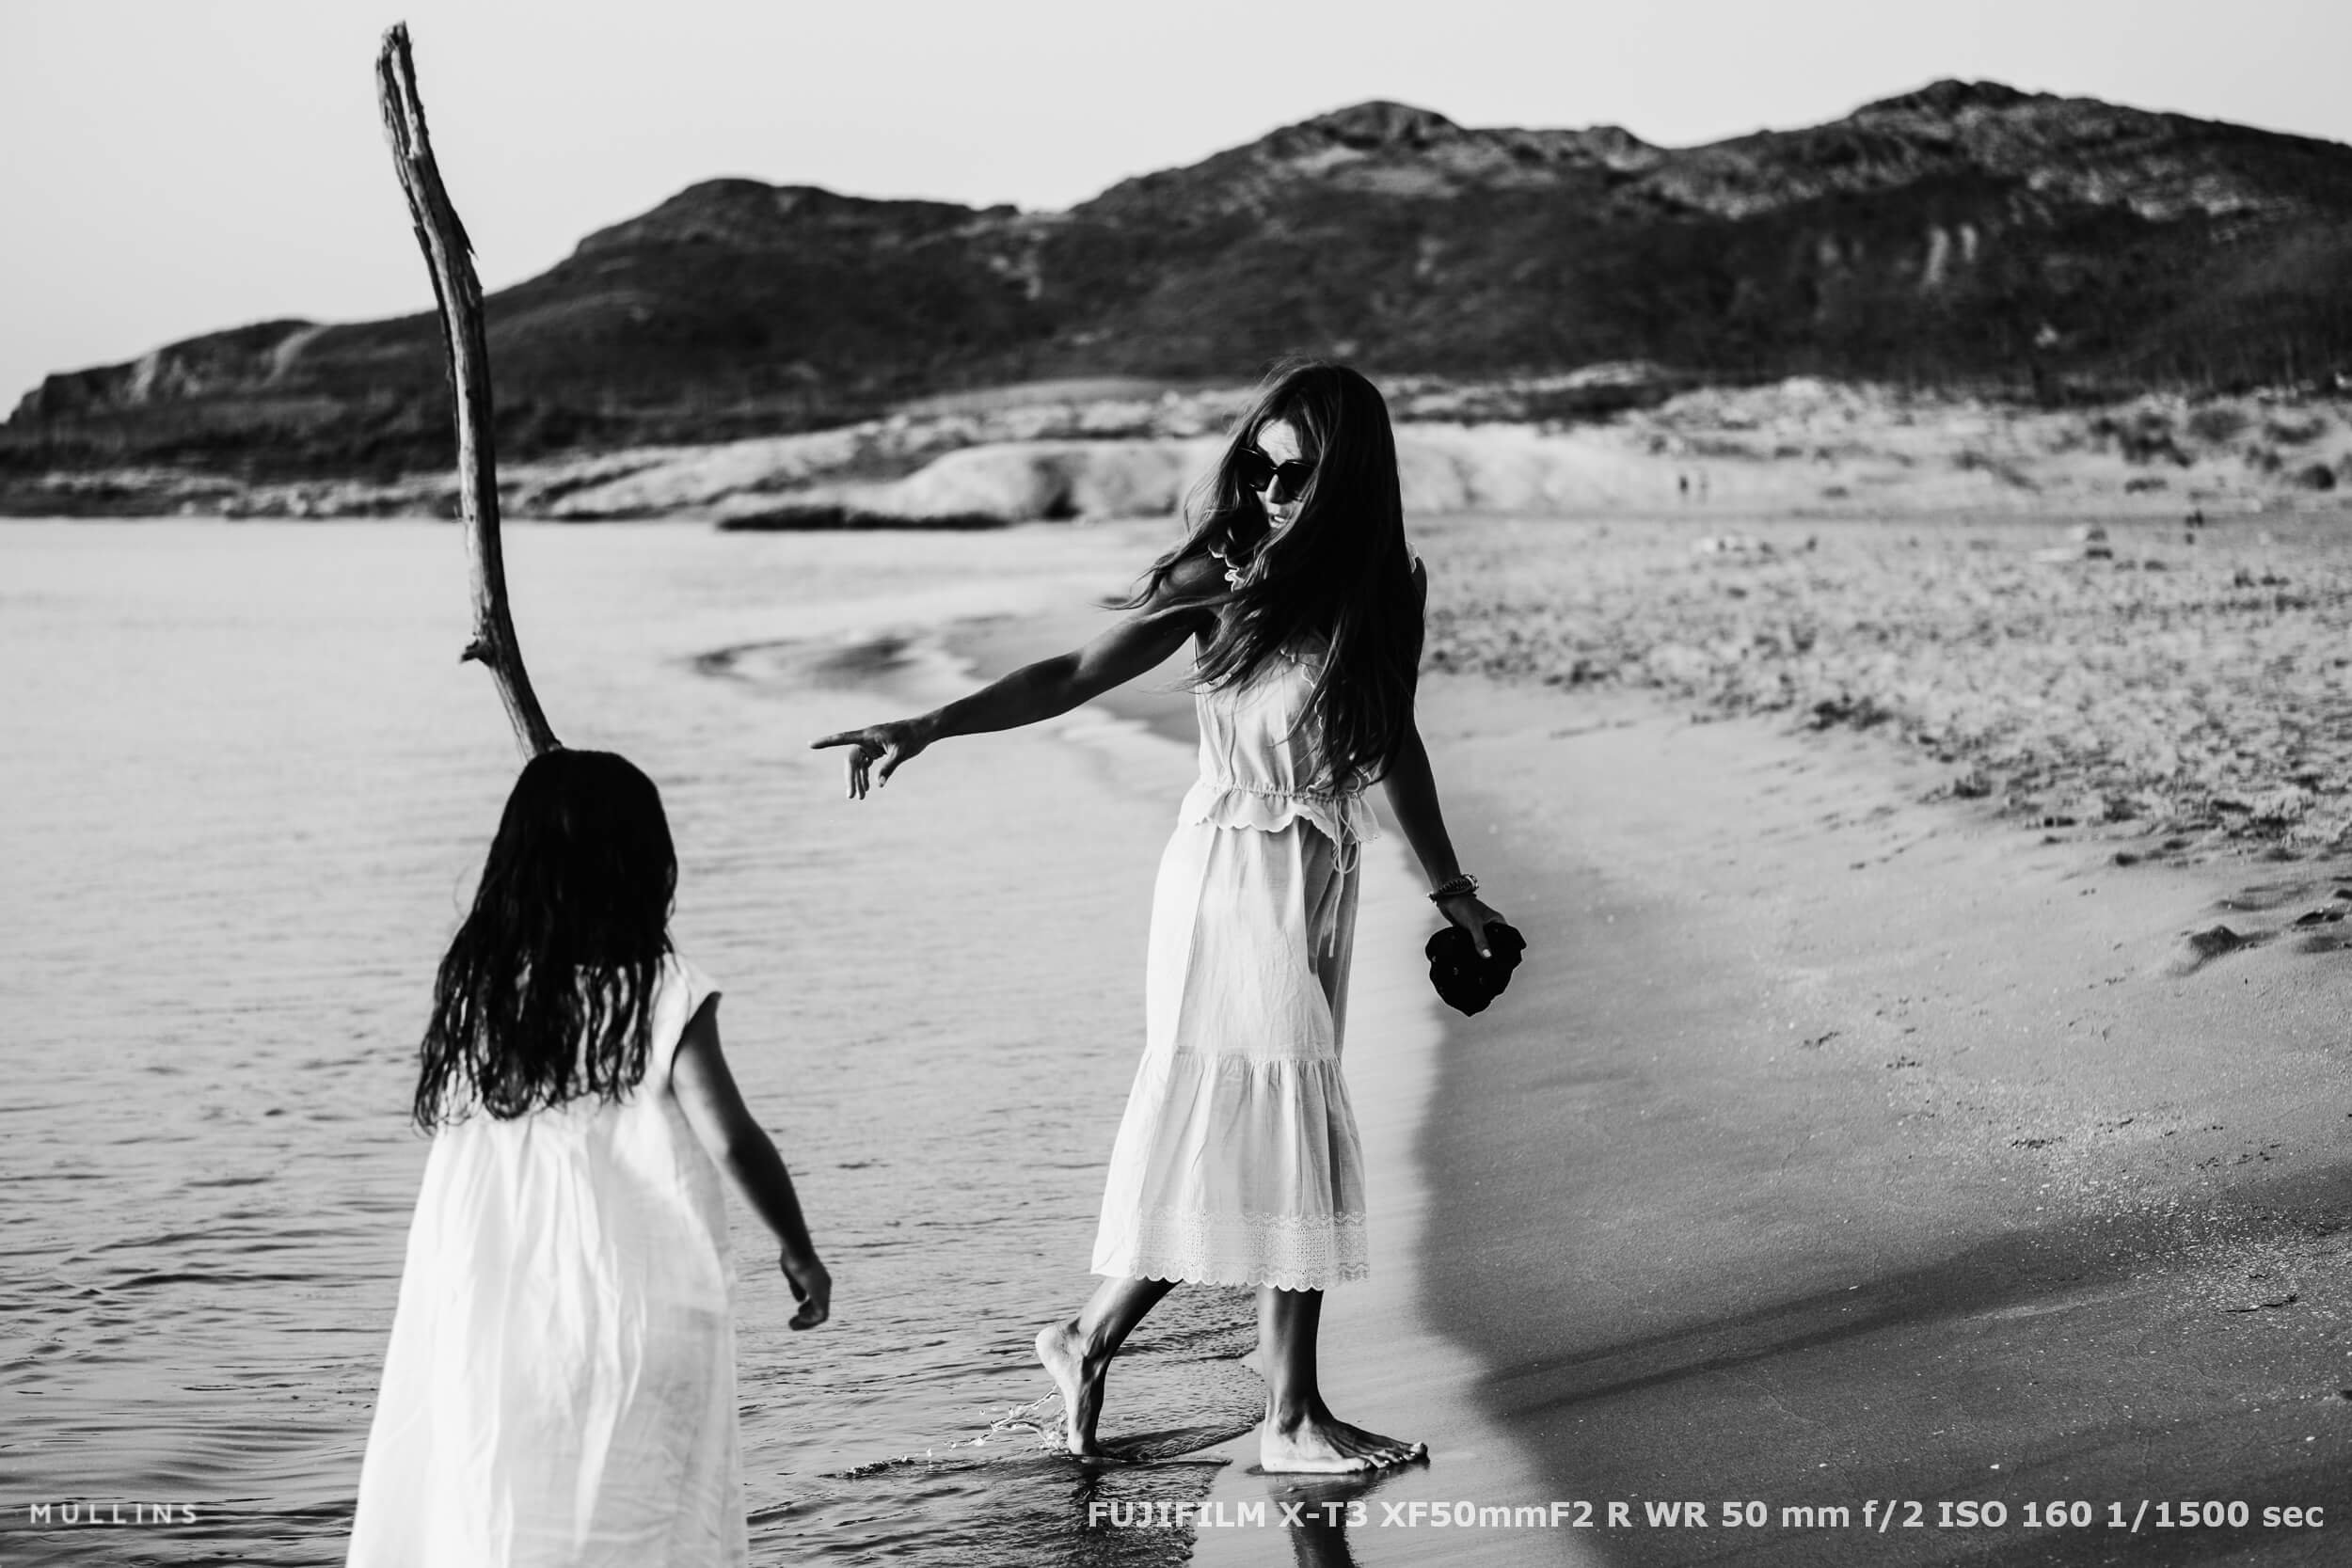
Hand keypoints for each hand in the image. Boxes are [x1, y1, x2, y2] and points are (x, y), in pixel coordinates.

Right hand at [781, 1250, 830, 1329]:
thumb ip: (797, 1287)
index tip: (797, 1313)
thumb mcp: (793, 1274)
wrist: (797, 1250)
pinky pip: (821, 1315)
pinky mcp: (821, 1295)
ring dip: (807, 1323)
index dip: (808, 1308)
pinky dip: (810, 1321)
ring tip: (792, 1325)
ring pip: (821, 1314)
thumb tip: (800, 1300)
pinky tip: (798, 1319)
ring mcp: (825, 1291)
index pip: (818, 1299)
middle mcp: (825, 1286)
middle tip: (792, 1324)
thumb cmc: (793, 1256)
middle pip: (820, 1308)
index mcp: (819, 1279)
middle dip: (807, 1318)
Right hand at [811, 718, 928, 798]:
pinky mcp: (876, 750)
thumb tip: (879, 784)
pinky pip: (866, 764)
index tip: (811, 744)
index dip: (827, 742)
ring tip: (860, 797)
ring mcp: (871, 745)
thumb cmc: (913, 738)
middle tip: (852, 796)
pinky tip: (867, 789)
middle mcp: (866, 739)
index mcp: (868, 735)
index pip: (843, 738)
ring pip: (858, 764)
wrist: (924, 731)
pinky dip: (865, 776)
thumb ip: (889, 768)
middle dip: (850, 778)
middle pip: (851, 760)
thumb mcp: (901, 753)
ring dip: (858, 780)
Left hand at [1435, 894, 1507, 957]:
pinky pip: (1473, 943)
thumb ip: (1481, 940)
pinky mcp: (1470, 932)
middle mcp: (1491, 925)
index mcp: (1498, 921)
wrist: (1448, 900)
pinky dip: (1472, 948)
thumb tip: (1488, 956)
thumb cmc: (1464, 905)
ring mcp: (1481, 929)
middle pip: (1495, 943)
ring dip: (1480, 950)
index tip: (1503, 960)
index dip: (1506, 948)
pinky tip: (1469, 955)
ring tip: (1480, 961)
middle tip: (1489, 963)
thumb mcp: (1474, 924)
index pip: (1507, 938)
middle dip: (1491, 951)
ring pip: (1483, 944)